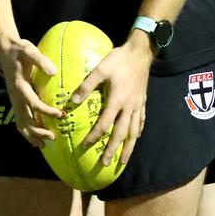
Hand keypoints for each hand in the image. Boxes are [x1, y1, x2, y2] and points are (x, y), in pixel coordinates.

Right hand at [0, 38, 62, 148]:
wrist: (5, 51)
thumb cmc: (20, 50)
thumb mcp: (30, 51)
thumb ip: (41, 61)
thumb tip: (53, 72)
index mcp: (20, 86)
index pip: (33, 103)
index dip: (46, 111)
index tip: (60, 115)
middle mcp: (15, 97)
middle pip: (25, 119)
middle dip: (38, 131)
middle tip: (53, 137)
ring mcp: (14, 101)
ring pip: (20, 124)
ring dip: (32, 135)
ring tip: (44, 145)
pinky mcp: (15, 101)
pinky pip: (19, 120)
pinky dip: (26, 132)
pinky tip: (35, 139)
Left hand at [72, 31, 151, 165]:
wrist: (140, 52)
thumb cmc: (119, 60)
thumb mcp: (100, 70)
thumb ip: (86, 86)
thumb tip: (72, 101)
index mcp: (117, 100)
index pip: (104, 124)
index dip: (94, 136)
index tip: (84, 146)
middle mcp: (129, 106)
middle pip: (121, 134)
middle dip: (113, 150)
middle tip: (106, 163)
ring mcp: (138, 105)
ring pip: (134, 132)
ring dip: (128, 147)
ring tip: (124, 160)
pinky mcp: (143, 101)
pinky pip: (141, 121)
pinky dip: (138, 132)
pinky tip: (136, 137)